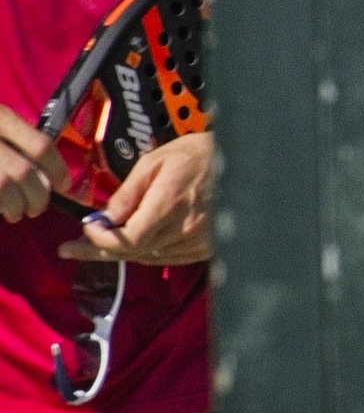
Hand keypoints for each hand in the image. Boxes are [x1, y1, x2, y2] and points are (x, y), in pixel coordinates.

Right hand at [0, 104, 67, 222]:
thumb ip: (15, 141)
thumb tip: (50, 176)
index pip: (40, 146)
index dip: (58, 170)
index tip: (64, 185)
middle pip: (23, 172)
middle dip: (38, 196)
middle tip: (38, 207)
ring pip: (3, 187)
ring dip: (15, 206)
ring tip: (16, 212)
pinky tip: (0, 209)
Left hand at [58, 133, 213, 265]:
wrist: (242, 161)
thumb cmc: (199, 154)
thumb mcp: (157, 161)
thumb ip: (129, 192)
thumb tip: (104, 217)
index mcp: (170, 203)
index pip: (127, 240)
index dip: (100, 240)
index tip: (85, 229)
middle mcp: (184, 228)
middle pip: (132, 252)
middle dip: (98, 250)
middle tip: (71, 249)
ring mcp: (197, 241)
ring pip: (148, 257)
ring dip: (123, 251)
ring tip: (100, 243)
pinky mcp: (206, 247)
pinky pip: (167, 258)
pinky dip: (147, 252)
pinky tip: (137, 242)